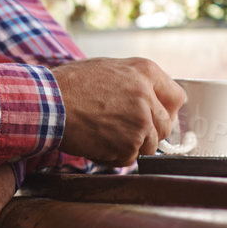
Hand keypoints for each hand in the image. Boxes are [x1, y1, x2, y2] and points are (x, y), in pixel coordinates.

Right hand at [50, 58, 186, 167]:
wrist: (49, 103)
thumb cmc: (70, 85)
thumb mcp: (109, 69)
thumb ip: (135, 83)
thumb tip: (151, 100)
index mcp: (145, 71)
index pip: (177, 98)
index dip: (167, 110)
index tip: (155, 117)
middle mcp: (148, 96)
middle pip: (166, 126)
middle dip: (148, 133)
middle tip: (124, 131)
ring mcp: (140, 122)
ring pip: (149, 146)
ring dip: (130, 146)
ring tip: (105, 135)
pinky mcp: (128, 144)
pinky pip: (129, 158)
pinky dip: (114, 156)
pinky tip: (97, 142)